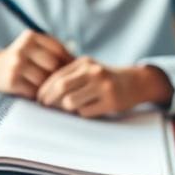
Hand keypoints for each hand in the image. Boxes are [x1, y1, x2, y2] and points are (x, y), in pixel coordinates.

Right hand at [0, 30, 71, 98]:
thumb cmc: (23, 60)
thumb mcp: (35, 48)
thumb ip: (55, 52)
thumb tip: (81, 64)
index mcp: (31, 36)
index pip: (59, 50)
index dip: (69, 63)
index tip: (74, 73)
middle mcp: (22, 48)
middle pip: (53, 66)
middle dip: (59, 76)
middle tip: (63, 84)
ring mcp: (16, 64)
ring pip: (45, 80)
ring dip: (49, 88)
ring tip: (50, 90)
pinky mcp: (11, 80)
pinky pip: (34, 91)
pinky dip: (38, 95)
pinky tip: (39, 95)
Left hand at [36, 58, 173, 117]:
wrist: (135, 82)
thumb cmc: (104, 78)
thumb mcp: (88, 69)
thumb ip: (69, 76)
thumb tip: (42, 93)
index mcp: (85, 62)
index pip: (57, 76)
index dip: (45, 89)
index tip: (39, 98)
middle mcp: (94, 72)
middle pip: (61, 87)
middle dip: (49, 99)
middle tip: (45, 106)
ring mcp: (104, 87)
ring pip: (71, 102)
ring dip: (67, 108)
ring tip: (71, 107)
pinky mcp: (111, 101)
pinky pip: (85, 112)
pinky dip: (83, 113)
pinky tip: (89, 108)